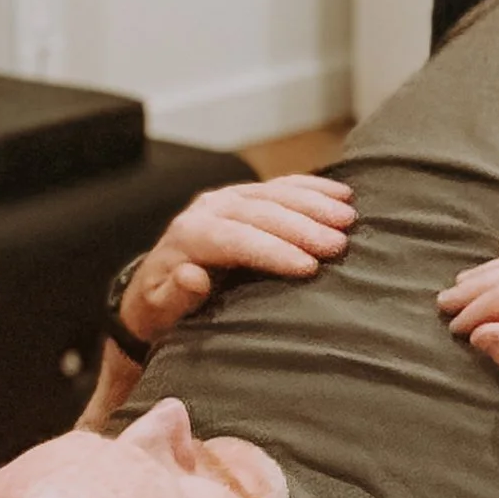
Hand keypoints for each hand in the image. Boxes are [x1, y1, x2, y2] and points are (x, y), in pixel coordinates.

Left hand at [126, 174, 356, 335]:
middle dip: (302, 227)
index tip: (309, 267)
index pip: (235, 240)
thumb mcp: (160, 312)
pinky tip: (341, 194)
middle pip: (261, 213)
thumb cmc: (159, 308)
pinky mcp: (243, 196)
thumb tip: (193, 275)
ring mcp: (228, 198)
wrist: (151, 289)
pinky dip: (311, 187)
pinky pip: (280, 185)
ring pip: (275, 193)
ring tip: (347, 218)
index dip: (273, 251)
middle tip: (338, 244)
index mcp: (189, 236)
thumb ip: (175, 296)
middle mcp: (209, 209)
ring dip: (314, 203)